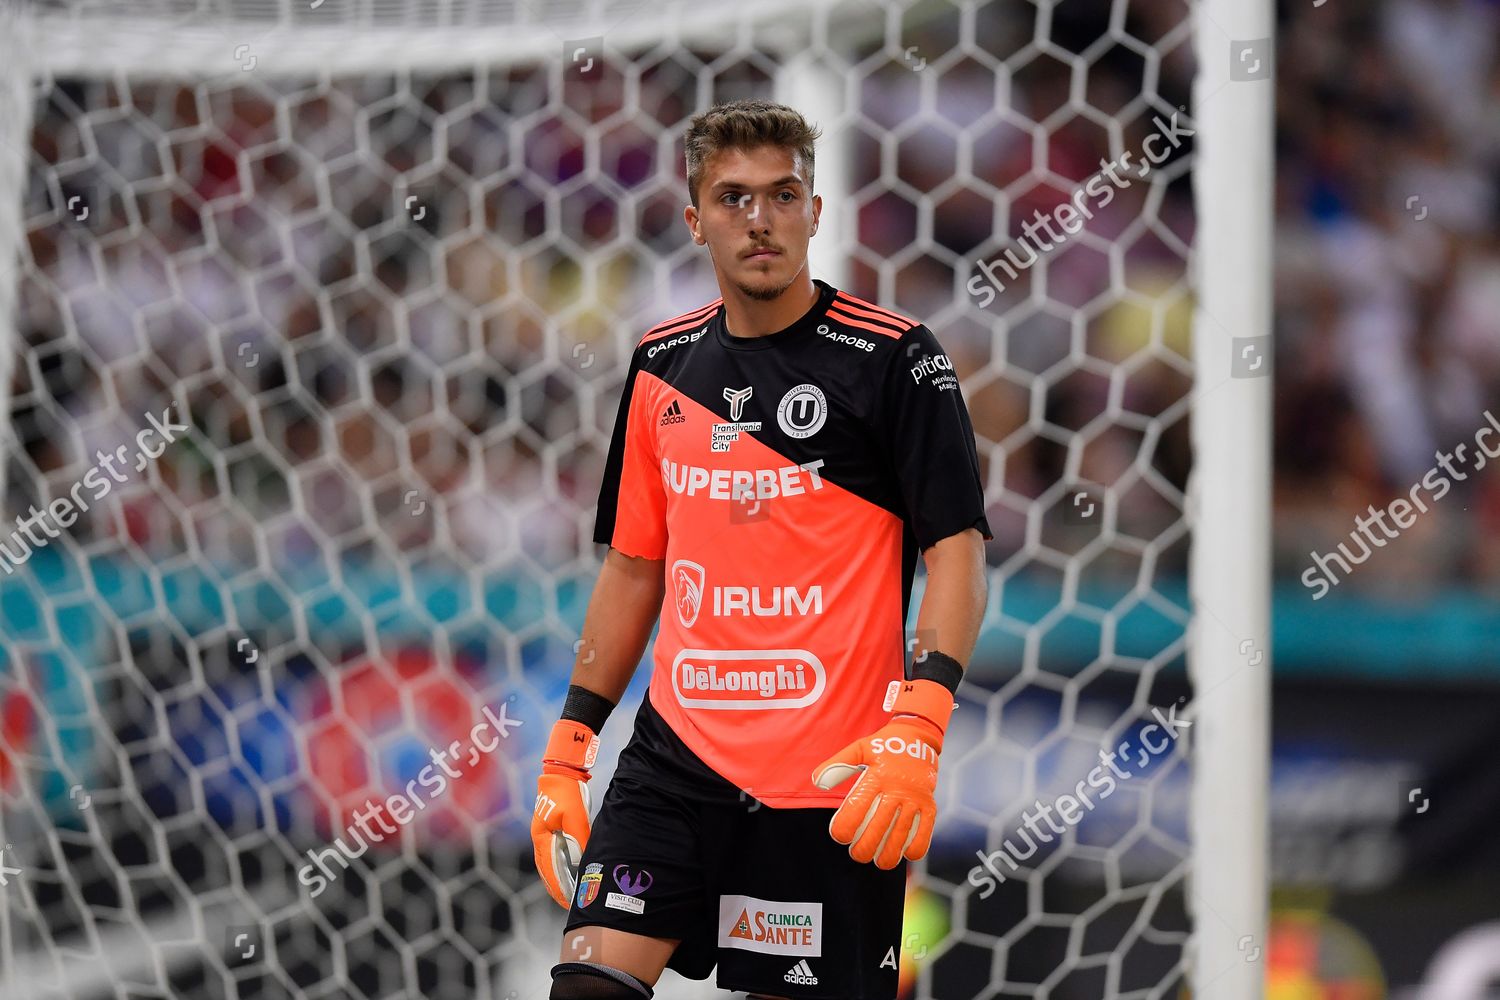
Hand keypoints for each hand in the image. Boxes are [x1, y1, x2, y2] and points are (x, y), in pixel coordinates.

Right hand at [531, 720, 598, 907]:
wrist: (562, 770)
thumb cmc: (568, 791)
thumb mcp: (576, 815)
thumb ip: (578, 838)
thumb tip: (581, 861)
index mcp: (542, 836)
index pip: (550, 869)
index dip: (559, 887)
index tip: (567, 902)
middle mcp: (540, 837)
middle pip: (546, 869)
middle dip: (556, 887)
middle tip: (567, 904)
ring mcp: (544, 833)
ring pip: (548, 862)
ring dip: (556, 878)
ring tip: (567, 894)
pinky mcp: (551, 827)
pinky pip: (554, 853)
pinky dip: (558, 866)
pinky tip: (568, 871)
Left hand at [811, 679, 953, 869]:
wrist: (918, 737)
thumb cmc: (883, 746)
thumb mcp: (859, 749)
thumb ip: (837, 765)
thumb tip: (817, 782)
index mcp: (876, 776)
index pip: (856, 809)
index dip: (844, 828)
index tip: (840, 836)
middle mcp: (896, 789)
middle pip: (878, 828)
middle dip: (864, 848)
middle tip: (856, 853)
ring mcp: (915, 799)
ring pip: (900, 835)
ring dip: (887, 854)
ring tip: (877, 861)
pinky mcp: (930, 805)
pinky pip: (924, 832)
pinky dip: (915, 848)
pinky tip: (904, 854)